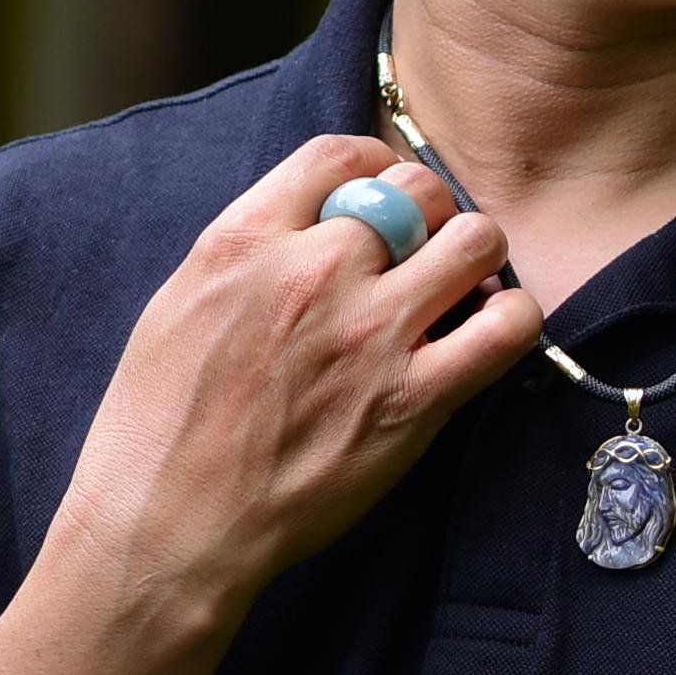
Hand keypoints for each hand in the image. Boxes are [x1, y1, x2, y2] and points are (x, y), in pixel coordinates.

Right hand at [50, 135, 551, 634]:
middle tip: (423, 253)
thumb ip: (253, 251)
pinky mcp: (413, 400)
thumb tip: (318, 218)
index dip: (379, 163)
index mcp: (246, 239)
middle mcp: (313, 272)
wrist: (171, 523)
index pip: (340, 151)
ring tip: (461, 290)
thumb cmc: (162, 424)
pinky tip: (489, 332)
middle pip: (418, 190)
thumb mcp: (183, 302)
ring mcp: (369, 335)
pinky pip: (506, 328)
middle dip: (430, 214)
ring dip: (478, 258)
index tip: (386, 192)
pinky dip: (513, 318)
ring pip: (476, 241)